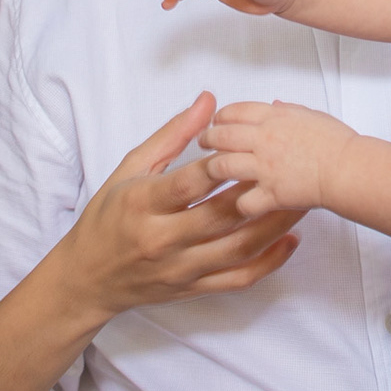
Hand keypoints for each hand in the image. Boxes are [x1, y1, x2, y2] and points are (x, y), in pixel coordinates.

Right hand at [58, 92, 303, 321]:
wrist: (88, 278)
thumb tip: (207, 101)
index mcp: (142, 204)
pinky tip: (290, 240)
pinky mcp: (192, 290)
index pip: (188, 184)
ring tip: (302, 201)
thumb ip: (172, 135)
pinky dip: (269, 261)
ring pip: (237, 248)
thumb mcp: (130, 168)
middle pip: (221, 216)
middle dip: (260, 192)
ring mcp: (179, 269)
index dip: (222, 165)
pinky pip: (238, 279)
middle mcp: (161, 240)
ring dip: (275, 225)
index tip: (251, 145)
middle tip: (292, 169)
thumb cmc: (108, 216)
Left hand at [200, 100, 355, 215]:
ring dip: (213, 168)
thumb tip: (275, 106)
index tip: (215, 122)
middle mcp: (264, 140)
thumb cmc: (337, 142)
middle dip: (208, 139)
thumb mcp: (312, 116)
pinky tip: (240, 205)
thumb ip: (288, 111)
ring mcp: (265, 168)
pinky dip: (240, 204)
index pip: (235, 112)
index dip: (220, 117)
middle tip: (203, 143)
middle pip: (222, 135)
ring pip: (223, 166)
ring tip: (211, 171)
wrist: (348, 168)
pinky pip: (243, 201)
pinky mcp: (270, 194)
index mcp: (274, 118)